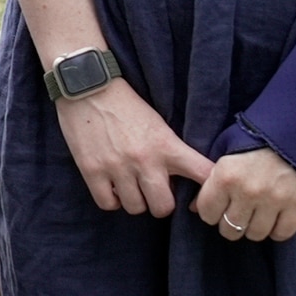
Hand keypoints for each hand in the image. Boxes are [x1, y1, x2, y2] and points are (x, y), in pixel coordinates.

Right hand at [53, 77, 215, 216]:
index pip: (202, 174)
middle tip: (153, 191)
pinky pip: (108, 204)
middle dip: (160, 202)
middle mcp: (144, 160)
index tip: (199, 199)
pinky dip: (111, 200)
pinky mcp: (92, 171)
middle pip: (163, 207)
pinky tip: (112, 187)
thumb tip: (178, 181)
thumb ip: (170, 151)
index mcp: (166, 145)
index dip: (206, 193)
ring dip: (134, 200)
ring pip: (135, 208)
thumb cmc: (126, 104)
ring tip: (130, 186)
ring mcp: (117, 167)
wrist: (88, 87)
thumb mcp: (158, 124)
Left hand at [193, 146, 295, 244]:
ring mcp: (274, 200)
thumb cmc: (253, 140)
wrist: (293, 130)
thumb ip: (209, 180)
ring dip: (253, 228)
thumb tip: (196, 208)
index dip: (211, 212)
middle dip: (230, 223)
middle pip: (230, 230)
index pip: (207, 214)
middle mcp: (248, 191)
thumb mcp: (224, 153)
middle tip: (237, 212)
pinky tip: (274, 218)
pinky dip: (277, 230)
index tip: (219, 206)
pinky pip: (282, 234)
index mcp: (225, 177)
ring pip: (255, 234)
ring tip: (256, 214)